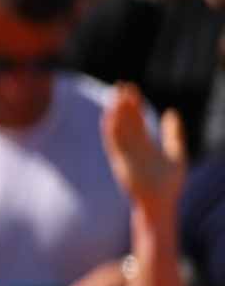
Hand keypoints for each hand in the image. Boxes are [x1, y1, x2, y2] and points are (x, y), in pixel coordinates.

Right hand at [102, 83, 186, 224]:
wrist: (161, 200)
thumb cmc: (170, 181)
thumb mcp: (177, 152)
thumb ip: (173, 133)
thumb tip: (171, 112)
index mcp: (145, 145)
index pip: (137, 120)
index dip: (134, 105)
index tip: (132, 90)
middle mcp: (133, 147)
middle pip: (126, 121)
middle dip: (124, 104)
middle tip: (121, 85)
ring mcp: (125, 153)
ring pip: (118, 128)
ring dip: (115, 112)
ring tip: (116, 95)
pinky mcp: (119, 160)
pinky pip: (112, 141)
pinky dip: (109, 128)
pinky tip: (108, 114)